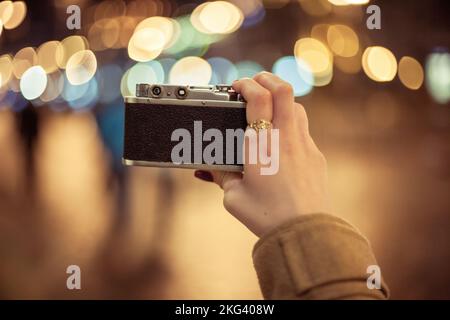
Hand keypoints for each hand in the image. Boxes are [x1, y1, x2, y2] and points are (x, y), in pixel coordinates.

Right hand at [194, 72, 330, 236]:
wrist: (303, 232)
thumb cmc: (266, 216)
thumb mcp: (234, 197)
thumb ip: (221, 177)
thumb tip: (209, 169)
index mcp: (261, 146)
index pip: (258, 98)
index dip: (246, 84)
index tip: (237, 86)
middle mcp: (285, 139)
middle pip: (283, 90)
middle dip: (267, 79)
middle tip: (254, 82)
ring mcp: (304, 146)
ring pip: (297, 107)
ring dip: (281, 100)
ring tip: (268, 107)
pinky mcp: (315, 157)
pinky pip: (304, 130)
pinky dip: (291, 123)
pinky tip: (281, 139)